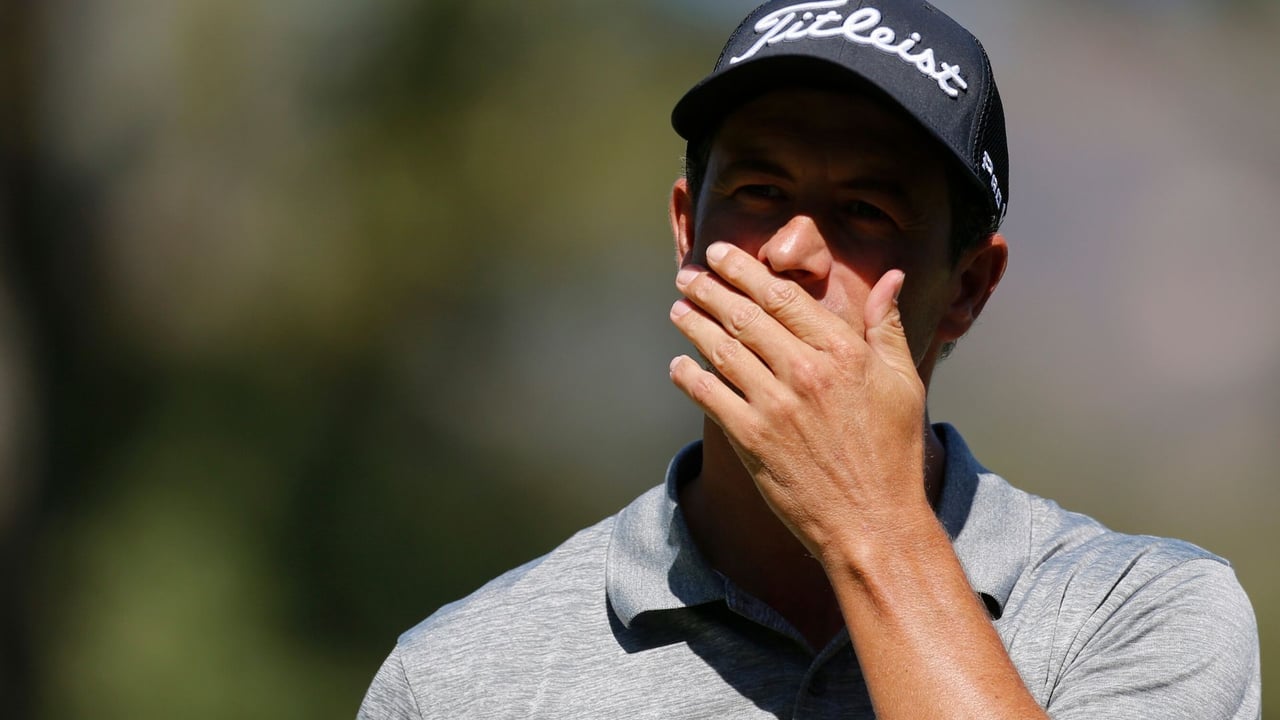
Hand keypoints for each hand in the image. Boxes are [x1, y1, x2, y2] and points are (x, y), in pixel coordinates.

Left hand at [668, 241, 931, 564]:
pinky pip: (709, 397)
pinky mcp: (752, 441)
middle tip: (687, 276)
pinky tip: (678, 365)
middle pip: (744, 316)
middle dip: (710, 290)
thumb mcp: (903, 381)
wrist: (874, 522)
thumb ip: (887, 326)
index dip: (745, 271)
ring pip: (722, 351)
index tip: (722, 255)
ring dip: (693, 325)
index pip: (782, 296)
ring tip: (678, 310)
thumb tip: (892, 277)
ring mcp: (775, 406)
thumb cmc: (892, 451)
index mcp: (842, 352)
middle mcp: (806, 372)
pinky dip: (688, 376)